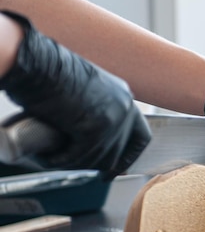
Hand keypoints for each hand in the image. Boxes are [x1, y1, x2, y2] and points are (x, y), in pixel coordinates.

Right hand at [0, 11, 150, 180]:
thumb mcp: (83, 92)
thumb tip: (89, 141)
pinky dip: (61, 160)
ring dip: (76, 163)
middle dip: (101, 164)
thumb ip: (94, 112)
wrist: (36, 62)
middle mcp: (124, 109)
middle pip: (118, 152)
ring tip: (54, 158)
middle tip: (84, 169)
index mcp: (124, 96)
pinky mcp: (95, 130)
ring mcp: (112, 120)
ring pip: (99, 158)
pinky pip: (79, 156)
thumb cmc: (49, 72)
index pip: (141, 136)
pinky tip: (48, 158)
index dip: (131, 155)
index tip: (120, 169)